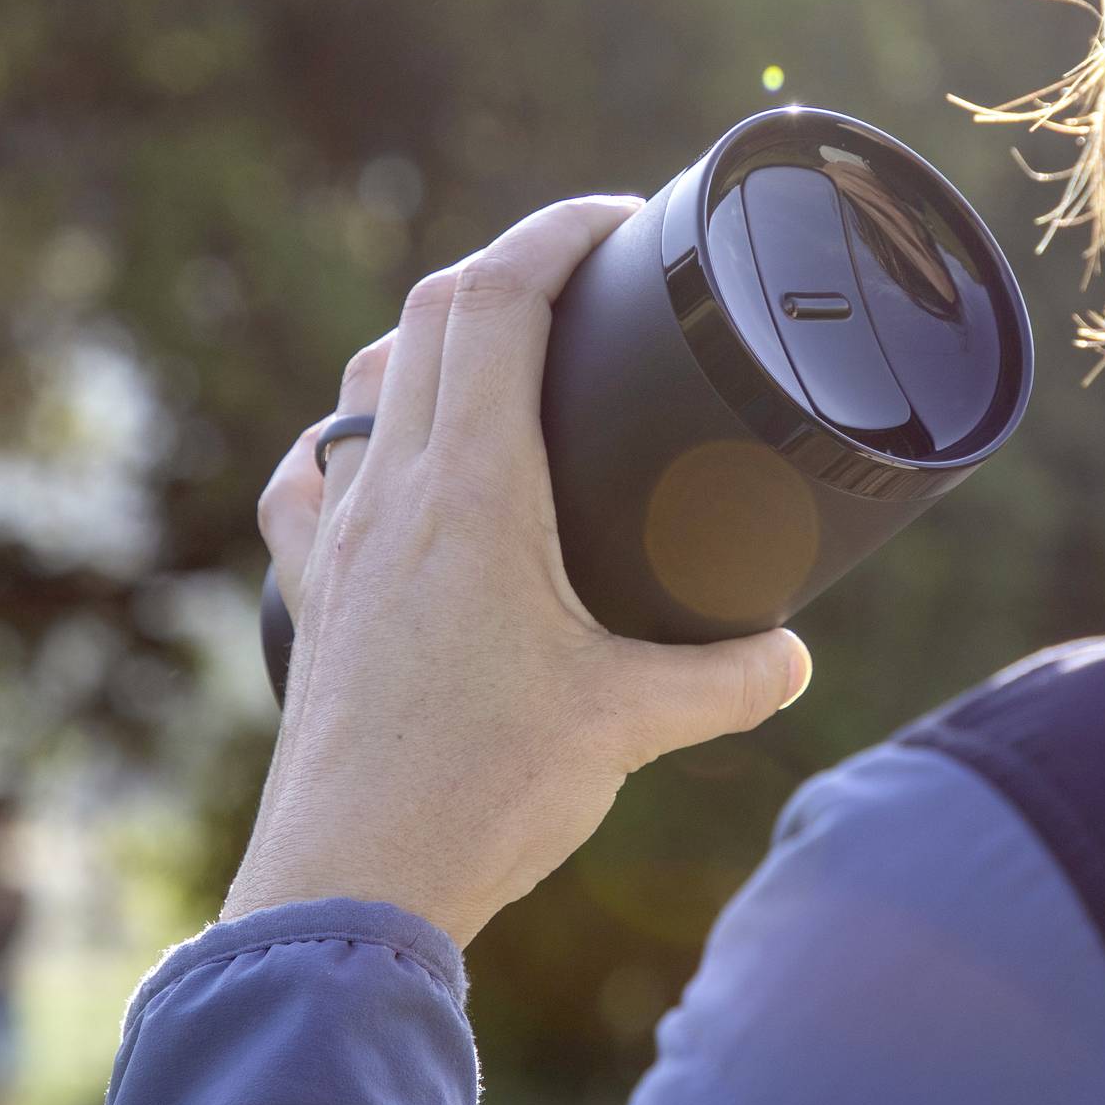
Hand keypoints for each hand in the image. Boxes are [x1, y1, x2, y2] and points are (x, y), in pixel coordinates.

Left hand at [232, 195, 811, 946]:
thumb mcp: (630, 726)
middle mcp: (391, 492)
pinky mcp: (312, 596)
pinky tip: (372, 468)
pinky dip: (349, 443)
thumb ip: (727, 680)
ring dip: (429, 343)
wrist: (348, 885)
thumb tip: (793, 657)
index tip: (618, 220)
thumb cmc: (482, 793)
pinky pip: (311, 480)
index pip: (497, 299)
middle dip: (508, 270)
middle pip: (430, 316)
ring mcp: (338, 541)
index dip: (556, 232)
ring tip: (497, 358)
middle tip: (584, 281)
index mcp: (472, 488)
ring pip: (366, 387)